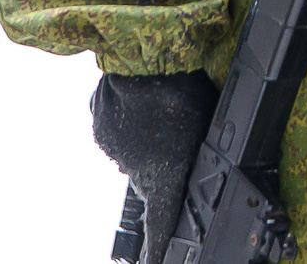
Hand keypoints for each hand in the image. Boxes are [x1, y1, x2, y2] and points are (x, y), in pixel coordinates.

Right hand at [90, 70, 217, 263]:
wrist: (145, 63)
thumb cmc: (185, 94)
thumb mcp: (205, 125)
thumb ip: (198, 147)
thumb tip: (202, 154)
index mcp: (163, 174)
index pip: (161, 220)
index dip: (156, 247)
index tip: (155, 263)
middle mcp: (135, 168)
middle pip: (151, 173)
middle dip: (164, 158)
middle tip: (178, 130)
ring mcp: (115, 149)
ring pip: (136, 147)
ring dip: (149, 133)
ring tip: (164, 106)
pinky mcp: (101, 128)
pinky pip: (119, 126)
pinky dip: (131, 116)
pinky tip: (146, 96)